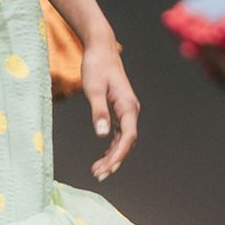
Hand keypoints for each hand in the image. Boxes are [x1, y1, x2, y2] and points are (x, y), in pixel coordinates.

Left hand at [83, 36, 139, 180]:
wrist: (101, 49)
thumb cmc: (96, 66)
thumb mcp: (93, 88)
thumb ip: (99, 111)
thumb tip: (101, 135)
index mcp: (128, 106)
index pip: (128, 137)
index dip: (118, 155)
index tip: (106, 168)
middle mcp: (131, 110)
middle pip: (127, 142)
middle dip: (114, 160)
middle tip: (98, 175)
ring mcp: (127, 111)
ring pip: (124, 140)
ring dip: (112, 156)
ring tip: (98, 171)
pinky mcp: (120, 110)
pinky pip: (119, 134)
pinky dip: (111, 147)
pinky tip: (102, 157)